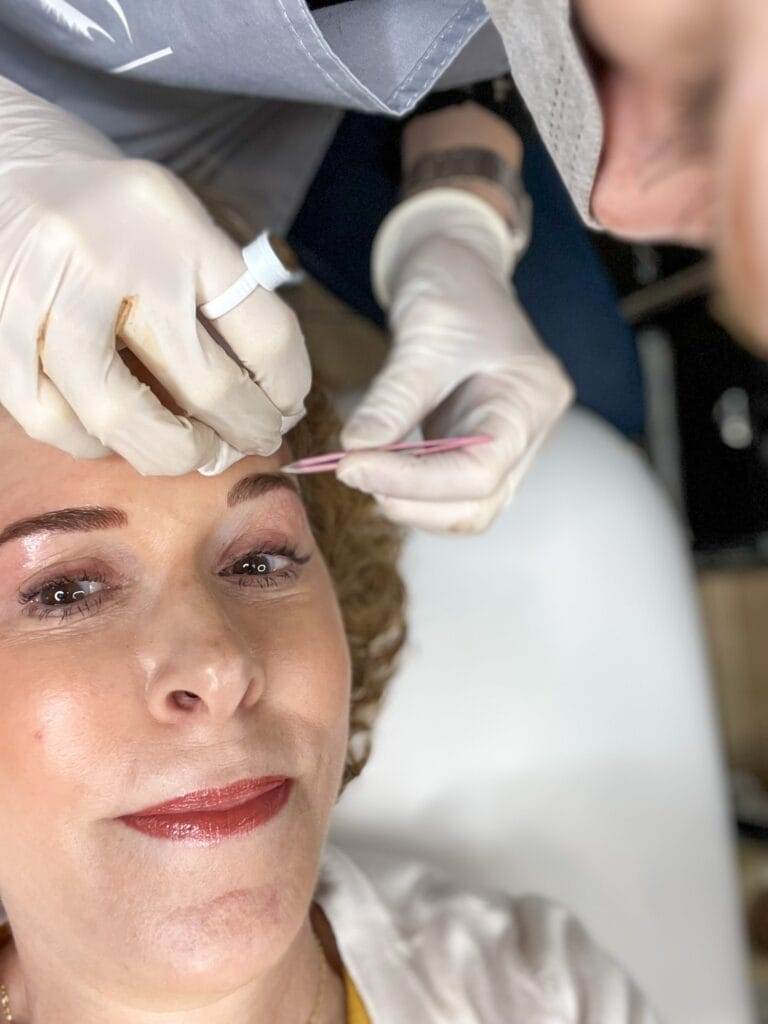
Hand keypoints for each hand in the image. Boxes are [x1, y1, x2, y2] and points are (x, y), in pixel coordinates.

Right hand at [0, 77, 309, 474]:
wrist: (4, 162)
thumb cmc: (111, 210)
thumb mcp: (179, 224)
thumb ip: (220, 293)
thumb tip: (268, 394)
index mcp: (176, 228)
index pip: (263, 332)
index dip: (289, 388)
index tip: (288, 406)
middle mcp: (113, 258)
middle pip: (205, 383)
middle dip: (246, 429)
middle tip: (257, 439)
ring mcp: (49, 298)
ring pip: (122, 414)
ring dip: (173, 453)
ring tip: (195, 452)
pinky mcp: (0, 331)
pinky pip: (53, 420)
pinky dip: (94, 444)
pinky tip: (116, 436)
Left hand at [337, 189, 572, 532]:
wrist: (458, 267)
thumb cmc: (452, 288)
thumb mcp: (424, 333)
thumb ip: (394, 397)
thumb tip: (355, 451)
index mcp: (533, 399)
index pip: (480, 472)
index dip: (415, 482)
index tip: (352, 467)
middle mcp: (529, 431)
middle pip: (479, 504)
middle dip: (412, 501)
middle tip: (351, 472)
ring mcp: (507, 445)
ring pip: (465, 508)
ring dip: (410, 503)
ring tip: (360, 470)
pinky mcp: (477, 449)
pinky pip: (449, 491)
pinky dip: (410, 489)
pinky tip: (375, 467)